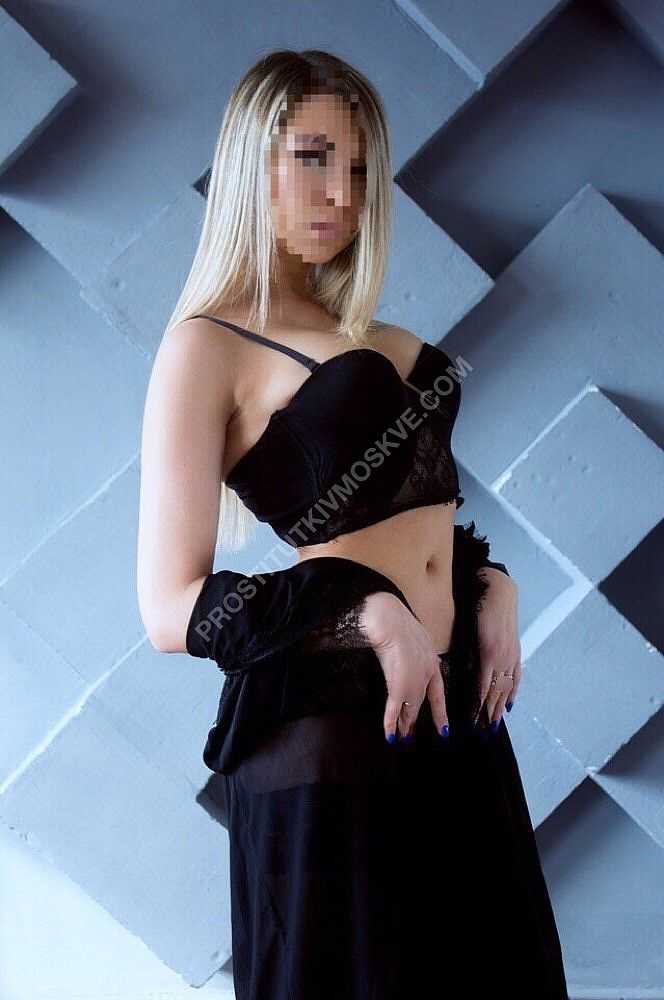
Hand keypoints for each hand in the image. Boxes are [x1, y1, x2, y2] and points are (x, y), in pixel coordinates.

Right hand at [360, 592, 448, 742]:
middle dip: (415, 721)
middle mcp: (426, 677)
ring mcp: (413, 684)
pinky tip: (390, 736)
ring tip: (401, 738)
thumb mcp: (414, 637)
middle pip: (421, 704)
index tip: (444, 729)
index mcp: (432, 664)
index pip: (438, 694)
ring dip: (404, 725)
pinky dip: (391, 723)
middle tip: (411, 737)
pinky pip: (394, 710)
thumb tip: (408, 655)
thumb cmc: (399, 623)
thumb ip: (415, 650)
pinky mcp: (398, 687)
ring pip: (409, 709)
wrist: (391, 622)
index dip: (440, 713)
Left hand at [474, 569, 521, 729]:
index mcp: (488, 655)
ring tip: (495, 724)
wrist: (499, 592)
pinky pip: (516, 677)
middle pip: (495, 693)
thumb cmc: (478, 609)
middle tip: (484, 732)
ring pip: (506, 688)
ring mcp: (511, 656)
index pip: (482, 689)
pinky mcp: (516, 652)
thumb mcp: (468, 631)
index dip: (478, 707)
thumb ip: (466, 654)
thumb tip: (460, 674)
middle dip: (489, 713)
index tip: (472, 723)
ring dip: (500, 707)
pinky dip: (513, 692)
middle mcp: (502, 659)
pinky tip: (510, 704)